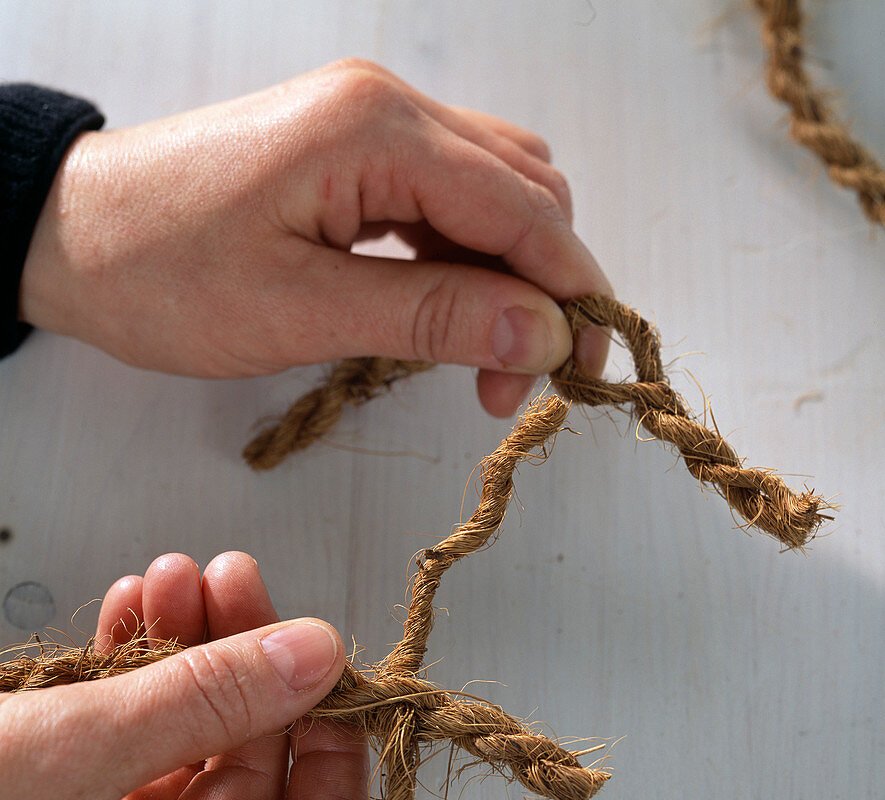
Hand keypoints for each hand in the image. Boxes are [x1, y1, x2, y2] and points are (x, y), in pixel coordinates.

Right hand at [0, 551, 367, 799]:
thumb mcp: (79, 745)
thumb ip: (212, 697)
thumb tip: (319, 654)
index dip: (337, 752)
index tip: (325, 669)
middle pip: (247, 784)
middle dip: (243, 669)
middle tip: (233, 582)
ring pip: (182, 763)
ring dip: (185, 664)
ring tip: (174, 580)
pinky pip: (122, 767)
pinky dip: (130, 691)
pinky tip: (128, 618)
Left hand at [20, 59, 610, 416]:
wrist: (71, 238)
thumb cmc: (163, 275)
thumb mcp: (302, 311)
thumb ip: (432, 318)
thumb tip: (545, 334)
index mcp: (378, 131)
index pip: (523, 209)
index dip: (571, 291)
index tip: (589, 370)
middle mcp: (388, 108)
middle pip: (525, 190)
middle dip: (547, 287)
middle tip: (529, 382)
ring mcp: (370, 126)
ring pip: (491, 194)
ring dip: (509, 277)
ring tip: (485, 364)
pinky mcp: (351, 155)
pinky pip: (442, 203)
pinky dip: (465, 263)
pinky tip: (447, 318)